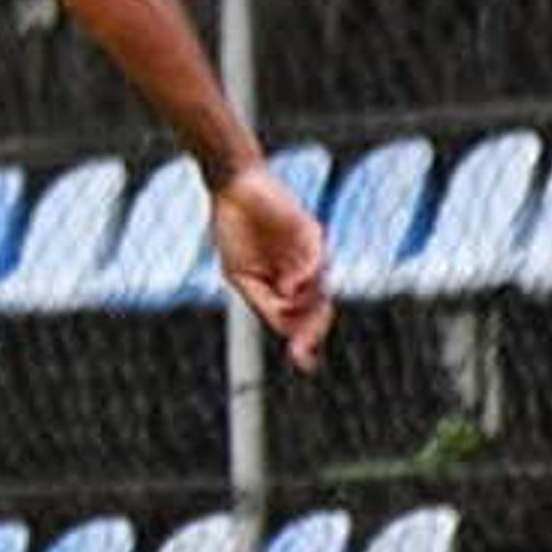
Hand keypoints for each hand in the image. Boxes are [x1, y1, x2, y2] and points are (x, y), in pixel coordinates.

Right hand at [209, 163, 331, 372]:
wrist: (234, 188)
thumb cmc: (234, 228)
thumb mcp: (239, 275)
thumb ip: (262, 299)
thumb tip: (286, 324)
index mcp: (284, 285)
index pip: (299, 318)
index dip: (304, 341)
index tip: (303, 364)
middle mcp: (302, 272)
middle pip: (316, 309)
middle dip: (311, 332)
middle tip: (303, 352)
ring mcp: (308, 254)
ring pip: (318, 290)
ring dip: (306, 307)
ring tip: (290, 316)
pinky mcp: (310, 234)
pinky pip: (312, 261)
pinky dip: (302, 277)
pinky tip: (288, 287)